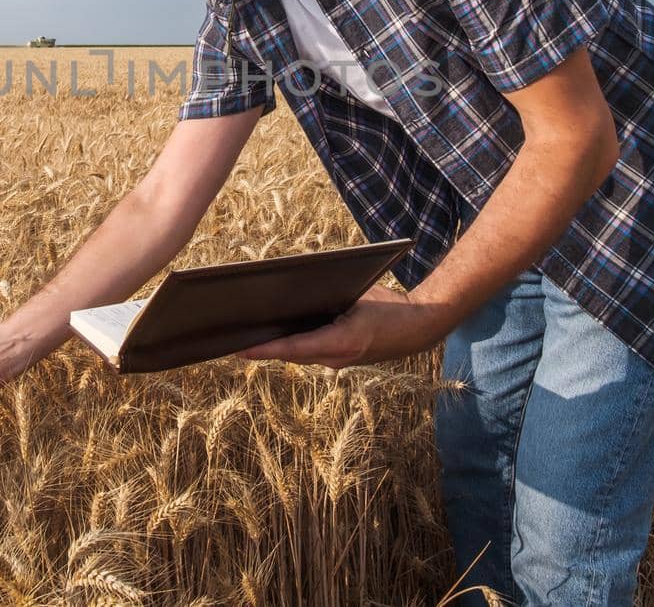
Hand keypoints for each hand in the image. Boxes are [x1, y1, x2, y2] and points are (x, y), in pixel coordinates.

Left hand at [234, 284, 448, 368]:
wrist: (418, 328)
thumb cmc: (389, 308)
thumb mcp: (359, 297)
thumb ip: (329, 297)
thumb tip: (297, 291)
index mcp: (342, 342)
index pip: (295, 348)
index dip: (267, 350)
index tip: (243, 350)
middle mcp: (337, 357)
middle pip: (292, 355)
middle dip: (264, 350)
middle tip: (235, 341)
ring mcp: (339, 361)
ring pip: (300, 356)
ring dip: (277, 349)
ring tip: (249, 339)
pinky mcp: (341, 358)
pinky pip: (311, 353)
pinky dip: (293, 347)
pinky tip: (278, 336)